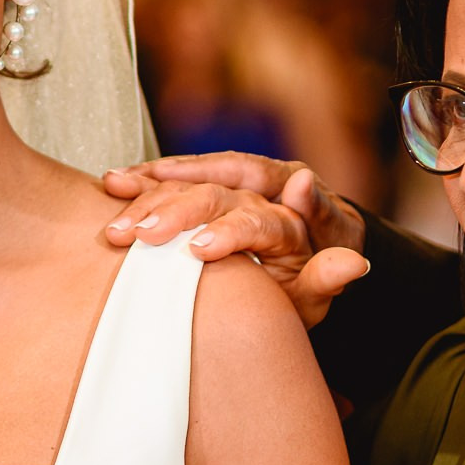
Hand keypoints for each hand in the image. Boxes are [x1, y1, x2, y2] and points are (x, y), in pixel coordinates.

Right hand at [100, 152, 369, 327]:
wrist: (311, 255)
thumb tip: (350, 253)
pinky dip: (147, 178)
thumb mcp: (321, 290)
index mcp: (298, 201)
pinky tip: (115, 184)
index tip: (197, 249)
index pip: (261, 212)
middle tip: (140, 228)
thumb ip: (330, 272)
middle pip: (221, 184)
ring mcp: (239, 178)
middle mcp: (268, 180)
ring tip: (114, 188)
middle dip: (177, 202)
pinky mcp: (214, 181)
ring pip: (195, 173)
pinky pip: (179, 174)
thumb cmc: (310, 282)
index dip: (229, 228)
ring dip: (153, 181)